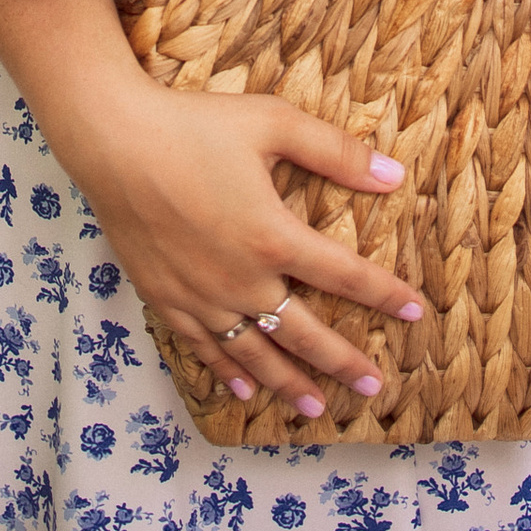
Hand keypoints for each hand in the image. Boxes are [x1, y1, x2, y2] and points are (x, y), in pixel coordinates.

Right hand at [56, 75, 423, 417]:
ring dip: (290, 383)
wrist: (114, 141)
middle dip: (344, 363)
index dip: (385, 295)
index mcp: (274, 236)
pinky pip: (206, 349)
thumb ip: (336, 152)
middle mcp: (243, 279)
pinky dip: (229, 371)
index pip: (345, 275)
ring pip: (257, 353)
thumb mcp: (273, 123)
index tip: (416, 311)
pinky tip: (244, 388)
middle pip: (306, 333)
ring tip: (317, 408)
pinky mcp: (167, 298)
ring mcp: (203, 296)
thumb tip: (394, 174)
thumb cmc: (195, 125)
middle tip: (375, 387)